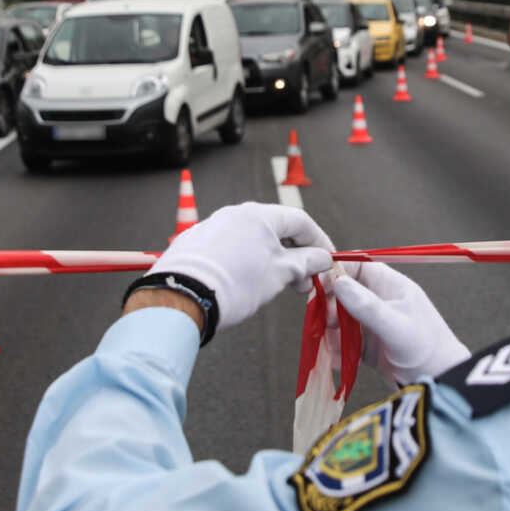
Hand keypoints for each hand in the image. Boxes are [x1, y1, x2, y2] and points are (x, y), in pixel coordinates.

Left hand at [151, 202, 334, 332]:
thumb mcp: (280, 274)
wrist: (183, 297)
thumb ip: (305, 262)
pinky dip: (245, 262)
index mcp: (259, 215)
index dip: (319, 242)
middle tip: (302, 283)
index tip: (327, 261)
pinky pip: (230, 247)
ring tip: (274, 286)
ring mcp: (212, 225)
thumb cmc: (234, 284)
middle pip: (276, 230)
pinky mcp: (195, 242)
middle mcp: (235, 213)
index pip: (301, 221)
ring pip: (252, 239)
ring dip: (271, 261)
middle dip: (295, 256)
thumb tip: (321, 258)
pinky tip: (245, 283)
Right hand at [329, 261, 469, 385]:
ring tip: (331, 345)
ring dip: (331, 331)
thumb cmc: (427, 350)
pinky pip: (344, 342)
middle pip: (344, 293)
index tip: (319, 285)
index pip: (358, 266)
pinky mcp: (368, 347)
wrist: (440, 383)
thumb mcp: (395, 326)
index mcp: (391, 287)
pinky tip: (338, 360)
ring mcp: (373, 324)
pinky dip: (337, 350)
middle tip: (326, 322)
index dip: (337, 271)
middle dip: (330, 306)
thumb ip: (367, 305)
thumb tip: (338, 283)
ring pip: (340, 319)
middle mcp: (380, 302)